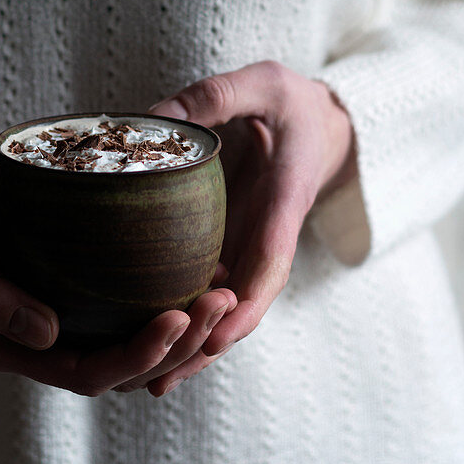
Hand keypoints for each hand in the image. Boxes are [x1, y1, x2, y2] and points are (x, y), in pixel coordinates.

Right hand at [0, 154, 235, 394]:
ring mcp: (70, 326)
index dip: (137, 355)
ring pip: (138, 347)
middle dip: (179, 345)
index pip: (89, 373)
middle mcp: (48, 348)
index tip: (178, 317)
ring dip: (187, 330)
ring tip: (226, 292)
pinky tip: (210, 273)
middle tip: (221, 301)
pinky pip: (135, 314)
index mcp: (15, 350)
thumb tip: (47, 334)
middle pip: (125, 369)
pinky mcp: (88, 300)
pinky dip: (174, 302)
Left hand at [143, 60, 356, 395]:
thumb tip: (153, 119)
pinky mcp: (232, 247)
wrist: (316, 122)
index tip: (216, 335)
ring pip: (228, 307)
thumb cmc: (289, 101)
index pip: (270, 263)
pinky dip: (187, 319)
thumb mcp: (262, 83)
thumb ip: (215, 96)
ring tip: (148, 380)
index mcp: (283, 201)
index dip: (245, 304)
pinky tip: (147, 342)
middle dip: (211, 344)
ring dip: (196, 346)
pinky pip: (213, 289)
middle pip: (246, 304)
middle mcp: (268, 235)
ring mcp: (249, 246)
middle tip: (162, 377)